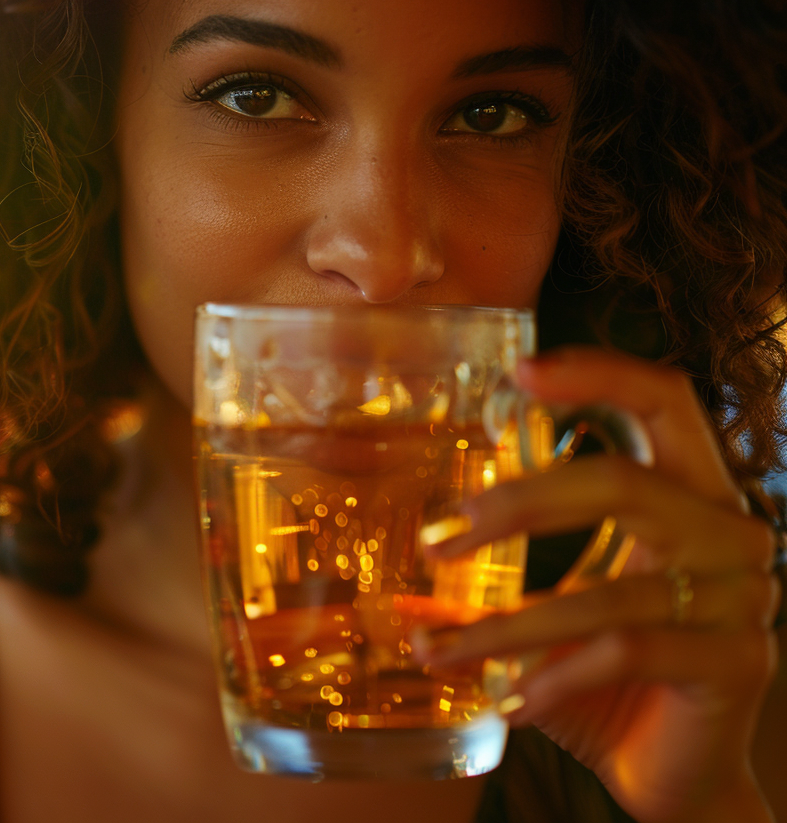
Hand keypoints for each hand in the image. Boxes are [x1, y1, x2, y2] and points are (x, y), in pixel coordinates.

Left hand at [417, 347, 780, 822]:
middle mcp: (728, 532)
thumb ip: (498, 584)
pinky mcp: (738, 660)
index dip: (599, 374)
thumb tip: (400, 580)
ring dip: (503, 626)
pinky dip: (551, 676)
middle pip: (622, 482)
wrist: (675, 775)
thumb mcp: (550, 615)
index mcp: (690, 497)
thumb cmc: (607, 681)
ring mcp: (745, 596)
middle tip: (436, 538)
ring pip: (604, 591)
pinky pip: (625, 652)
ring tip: (434, 650)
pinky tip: (507, 702)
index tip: (519, 371)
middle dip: (516, 505)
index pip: (664, 402)